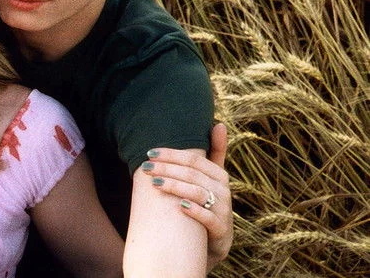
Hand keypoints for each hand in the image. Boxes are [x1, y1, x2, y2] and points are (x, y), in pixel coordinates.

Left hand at [141, 124, 232, 269]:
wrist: (210, 246)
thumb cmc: (205, 207)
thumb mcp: (208, 181)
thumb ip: (213, 154)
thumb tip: (219, 124)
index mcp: (219, 175)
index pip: (194, 159)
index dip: (171, 154)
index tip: (150, 152)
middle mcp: (224, 190)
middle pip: (193, 174)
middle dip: (167, 168)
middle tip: (146, 167)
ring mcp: (224, 210)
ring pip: (198, 193)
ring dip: (175, 186)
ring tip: (155, 183)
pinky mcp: (221, 230)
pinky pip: (209, 218)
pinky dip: (194, 211)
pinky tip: (179, 206)